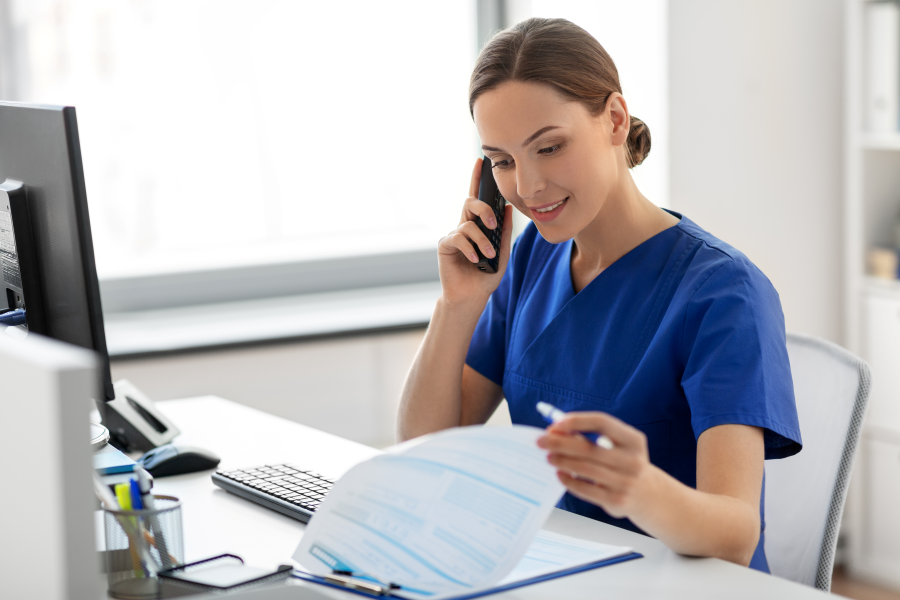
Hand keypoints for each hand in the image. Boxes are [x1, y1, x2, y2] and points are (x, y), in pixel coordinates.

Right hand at [437, 158, 513, 307]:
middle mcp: (464, 226)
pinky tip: (475, 260)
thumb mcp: (502, 254)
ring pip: (467, 223)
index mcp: (477, 225)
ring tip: (488, 255)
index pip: (477, 198)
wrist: (471, 297)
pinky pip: (458, 238)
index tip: (480, 161)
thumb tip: (508, 208)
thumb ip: (504, 232)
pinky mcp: (445, 246)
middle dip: (484, 209)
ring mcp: (453, 235)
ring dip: (481, 239)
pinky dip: (470, 248)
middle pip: (471, 203)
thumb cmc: (486, 277)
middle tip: (493, 223)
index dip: (477, 179)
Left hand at [537, 412, 656, 518]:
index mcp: (633, 440)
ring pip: (585, 469)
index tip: (555, 424)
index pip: (602, 423)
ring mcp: (626, 482)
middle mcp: (632, 460)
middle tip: (542, 441)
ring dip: (562, 461)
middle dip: (561, 443)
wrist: (648, 495)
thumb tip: (556, 431)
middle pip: (589, 448)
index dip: (577, 421)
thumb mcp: (617, 446)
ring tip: (549, 457)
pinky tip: (559, 474)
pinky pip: (586, 490)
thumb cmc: (623, 462)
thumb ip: (591, 437)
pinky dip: (569, 481)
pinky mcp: (617, 500)